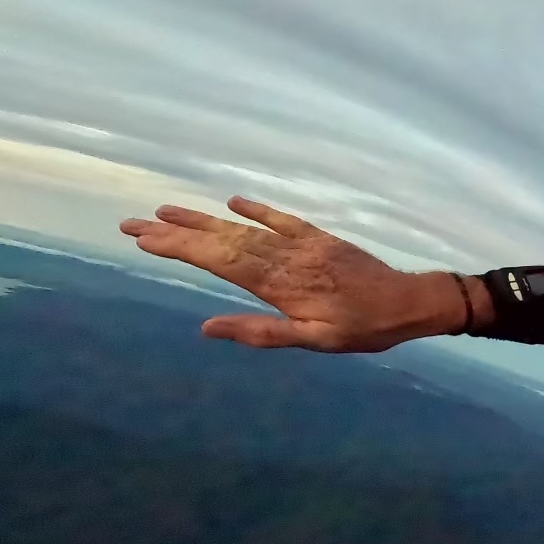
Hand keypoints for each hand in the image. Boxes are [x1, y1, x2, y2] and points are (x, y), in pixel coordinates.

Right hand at [119, 197, 459, 352]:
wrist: (410, 302)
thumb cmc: (364, 330)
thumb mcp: (314, 341)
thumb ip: (261, 333)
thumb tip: (207, 328)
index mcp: (279, 283)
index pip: (217, 261)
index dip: (179, 249)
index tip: (144, 239)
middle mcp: (285, 256)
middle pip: (221, 240)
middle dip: (176, 232)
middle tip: (133, 223)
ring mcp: (302, 244)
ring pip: (243, 228)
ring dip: (204, 220)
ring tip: (165, 212)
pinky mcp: (320, 238)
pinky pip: (282, 219)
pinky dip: (256, 210)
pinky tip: (231, 202)